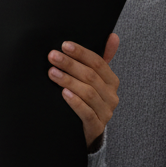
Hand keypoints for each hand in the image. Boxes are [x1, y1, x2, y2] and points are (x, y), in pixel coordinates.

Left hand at [47, 34, 120, 148]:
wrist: (86, 131)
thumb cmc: (87, 100)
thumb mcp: (94, 80)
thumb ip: (101, 58)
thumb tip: (112, 36)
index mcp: (111, 81)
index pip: (98, 62)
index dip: (81, 53)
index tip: (64, 45)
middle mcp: (111, 96)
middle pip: (91, 76)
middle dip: (70, 64)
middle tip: (52, 56)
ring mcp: (105, 113)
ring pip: (88, 93)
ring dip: (69, 81)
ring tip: (53, 73)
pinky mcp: (96, 127)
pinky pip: (87, 113)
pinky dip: (75, 102)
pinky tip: (64, 93)